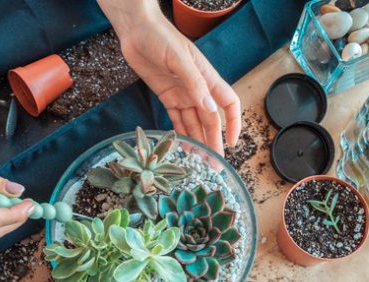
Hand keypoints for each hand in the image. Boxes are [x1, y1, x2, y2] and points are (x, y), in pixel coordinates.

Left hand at [98, 0, 241, 153]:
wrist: (136, 30)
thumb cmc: (160, 37)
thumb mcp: (178, 58)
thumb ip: (194, 83)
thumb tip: (210, 108)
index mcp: (207, 77)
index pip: (228, 103)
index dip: (233, 123)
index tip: (233, 142)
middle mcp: (197, 89)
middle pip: (210, 120)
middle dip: (214, 142)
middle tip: (215, 164)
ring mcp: (182, 94)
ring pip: (194, 123)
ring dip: (198, 142)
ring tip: (200, 163)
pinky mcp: (167, 97)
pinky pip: (177, 120)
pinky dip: (181, 134)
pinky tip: (183, 148)